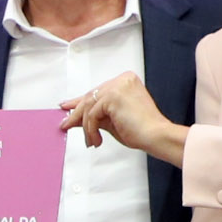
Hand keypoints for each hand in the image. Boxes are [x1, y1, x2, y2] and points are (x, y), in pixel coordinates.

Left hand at [57, 73, 187, 165]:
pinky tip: (96, 140)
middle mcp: (121, 80)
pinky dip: (91, 130)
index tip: (67, 107)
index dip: (80, 101)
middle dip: (76, 113)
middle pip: (91, 96)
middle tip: (65, 124)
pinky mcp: (113, 96)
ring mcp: (117, 86)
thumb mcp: (112, 121)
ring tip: (90, 141)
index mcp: (125, 81)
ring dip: (85, 127)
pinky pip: (92, 115)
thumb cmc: (141, 131)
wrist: (155, 136)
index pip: (97, 91)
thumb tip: (76, 118)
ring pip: (89, 106)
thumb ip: (96, 116)